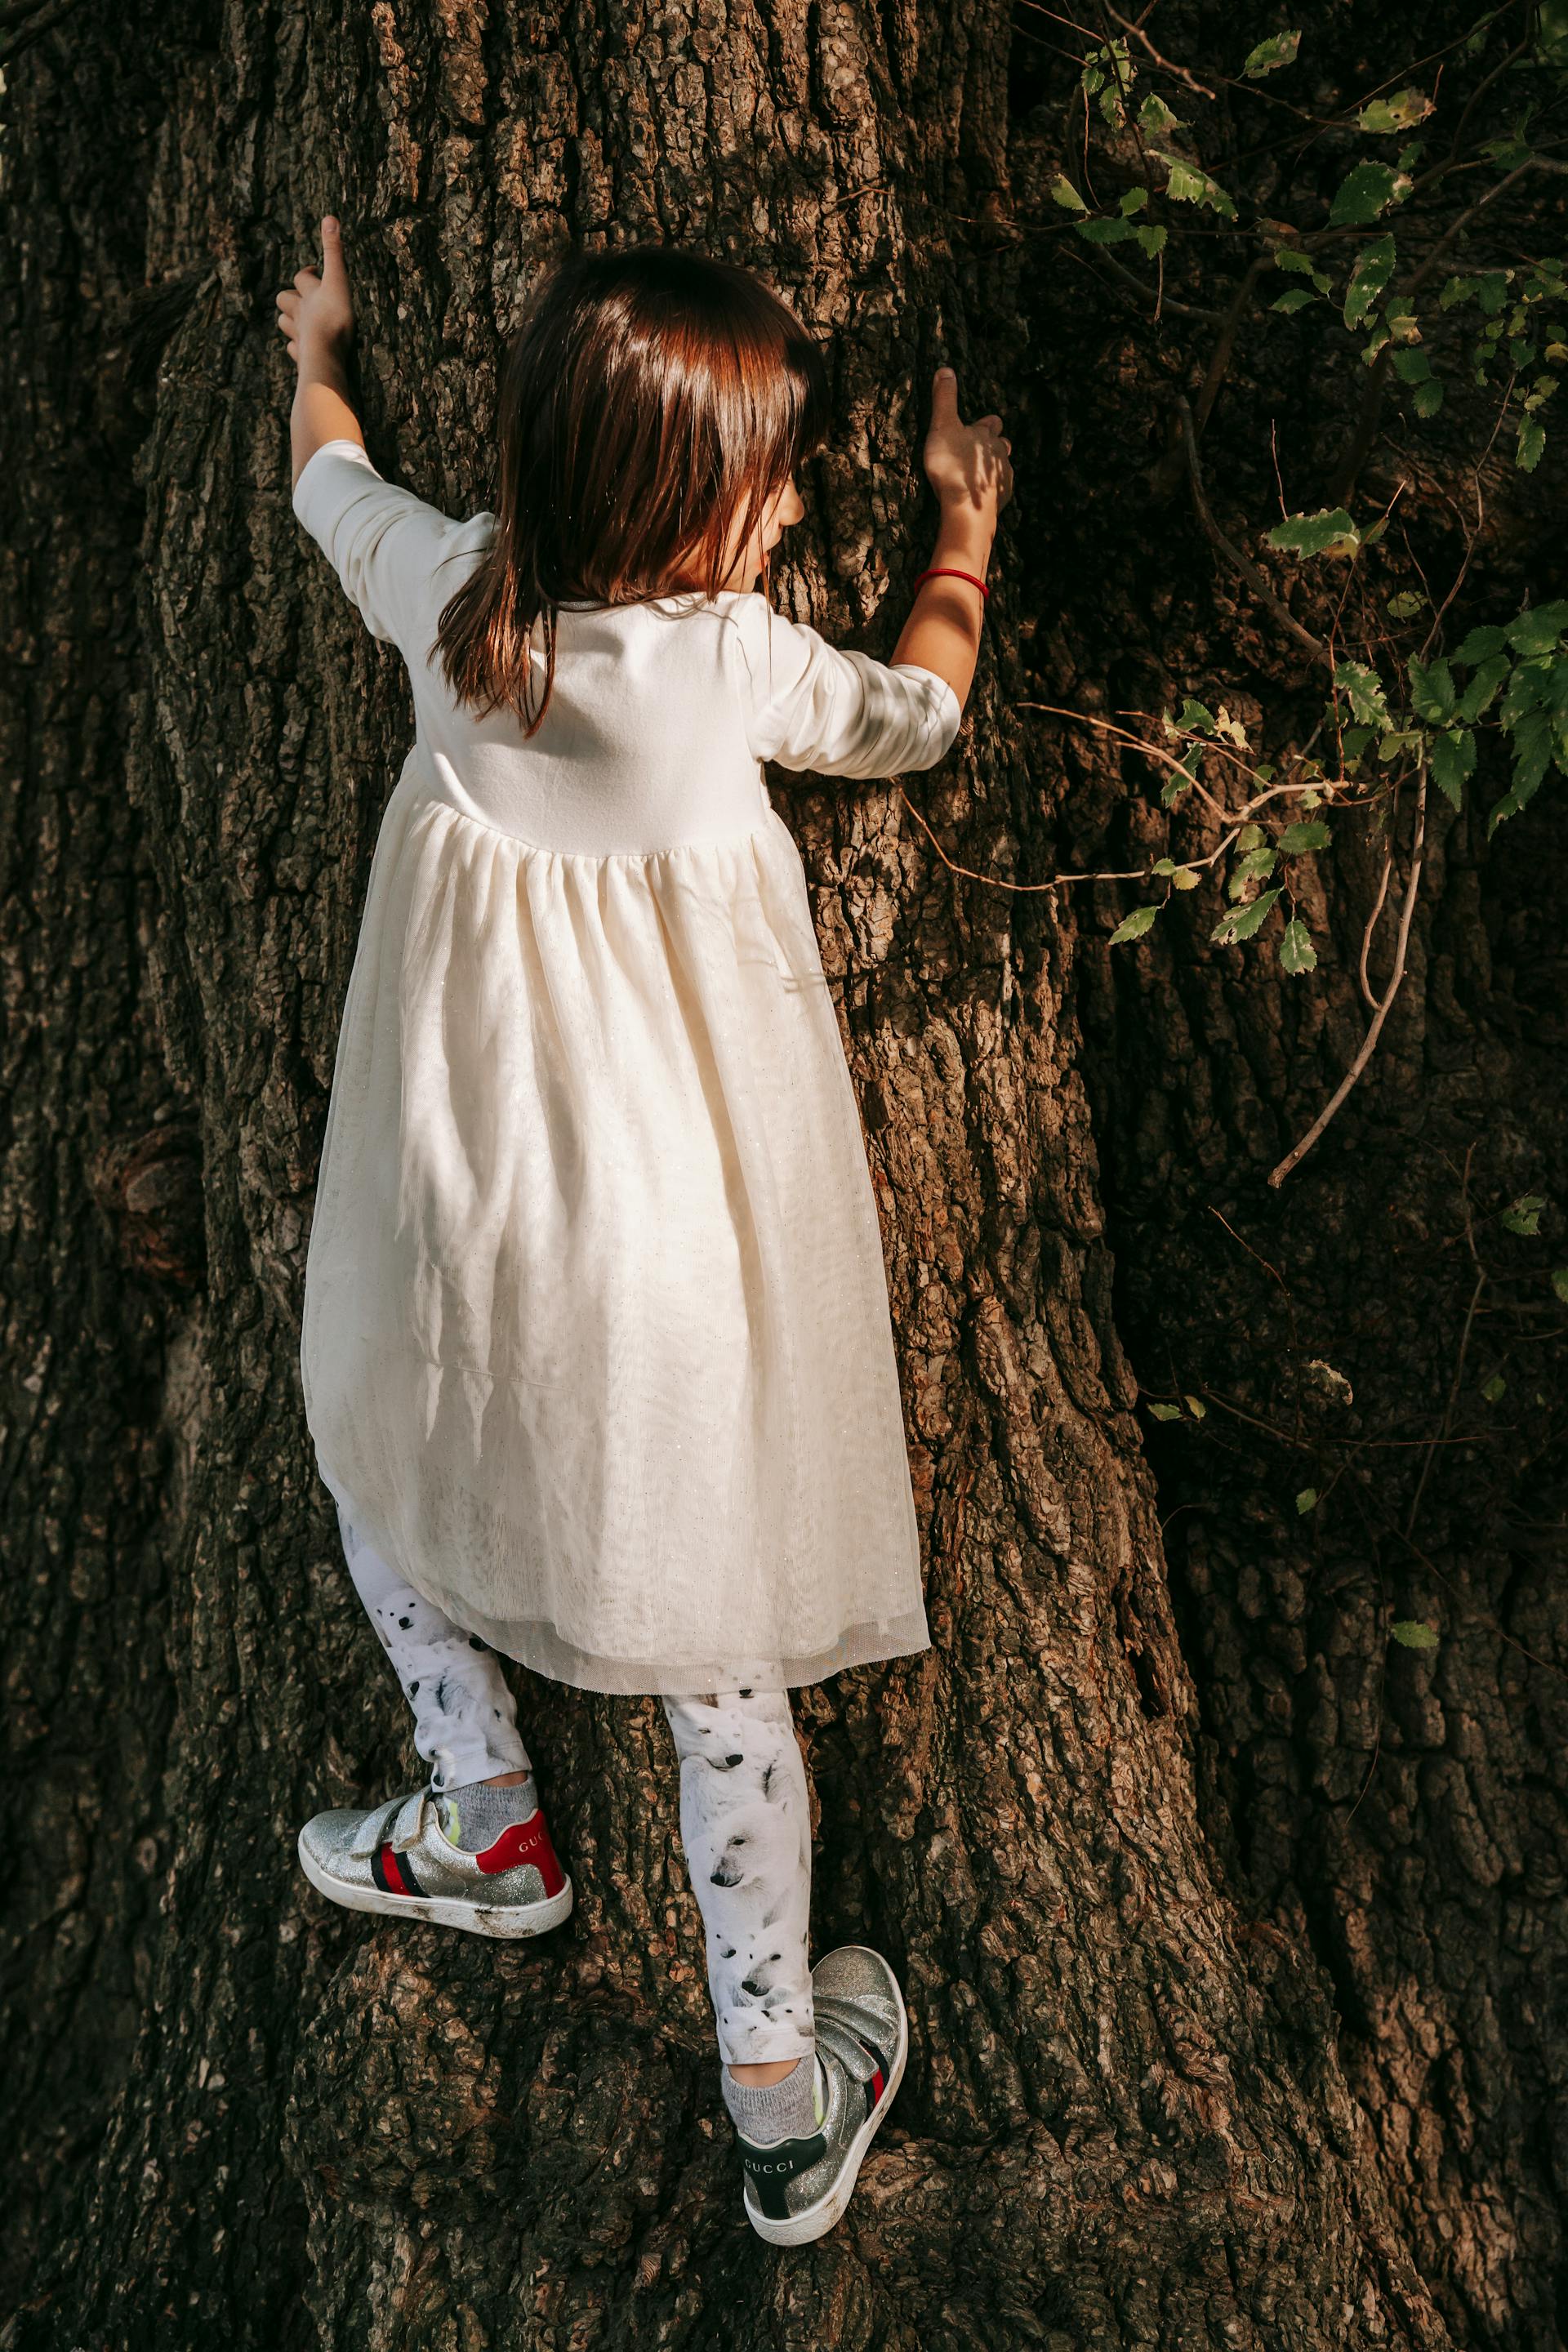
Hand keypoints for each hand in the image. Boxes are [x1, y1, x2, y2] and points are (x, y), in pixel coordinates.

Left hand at [274, 215, 354, 370]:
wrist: (324, 356)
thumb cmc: (333, 319)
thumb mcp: (337, 280)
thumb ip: (334, 252)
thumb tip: (329, 216)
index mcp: (309, 295)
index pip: (302, 277)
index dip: (307, 272)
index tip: (314, 270)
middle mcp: (300, 313)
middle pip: (285, 299)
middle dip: (290, 296)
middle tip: (302, 297)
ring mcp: (299, 336)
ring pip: (285, 323)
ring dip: (289, 319)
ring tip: (299, 321)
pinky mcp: (302, 357)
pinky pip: (293, 350)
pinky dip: (295, 347)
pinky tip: (301, 348)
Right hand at [922, 366, 1012, 519]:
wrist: (968, 507)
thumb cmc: (953, 465)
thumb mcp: (942, 427)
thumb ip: (944, 399)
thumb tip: (945, 369)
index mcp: (986, 434)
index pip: (990, 423)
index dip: (985, 424)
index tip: (978, 425)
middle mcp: (1000, 453)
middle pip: (1003, 444)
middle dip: (994, 445)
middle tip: (980, 450)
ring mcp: (1004, 476)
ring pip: (1004, 466)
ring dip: (994, 468)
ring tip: (982, 474)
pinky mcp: (1003, 498)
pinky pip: (1001, 491)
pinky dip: (993, 490)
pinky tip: (983, 496)